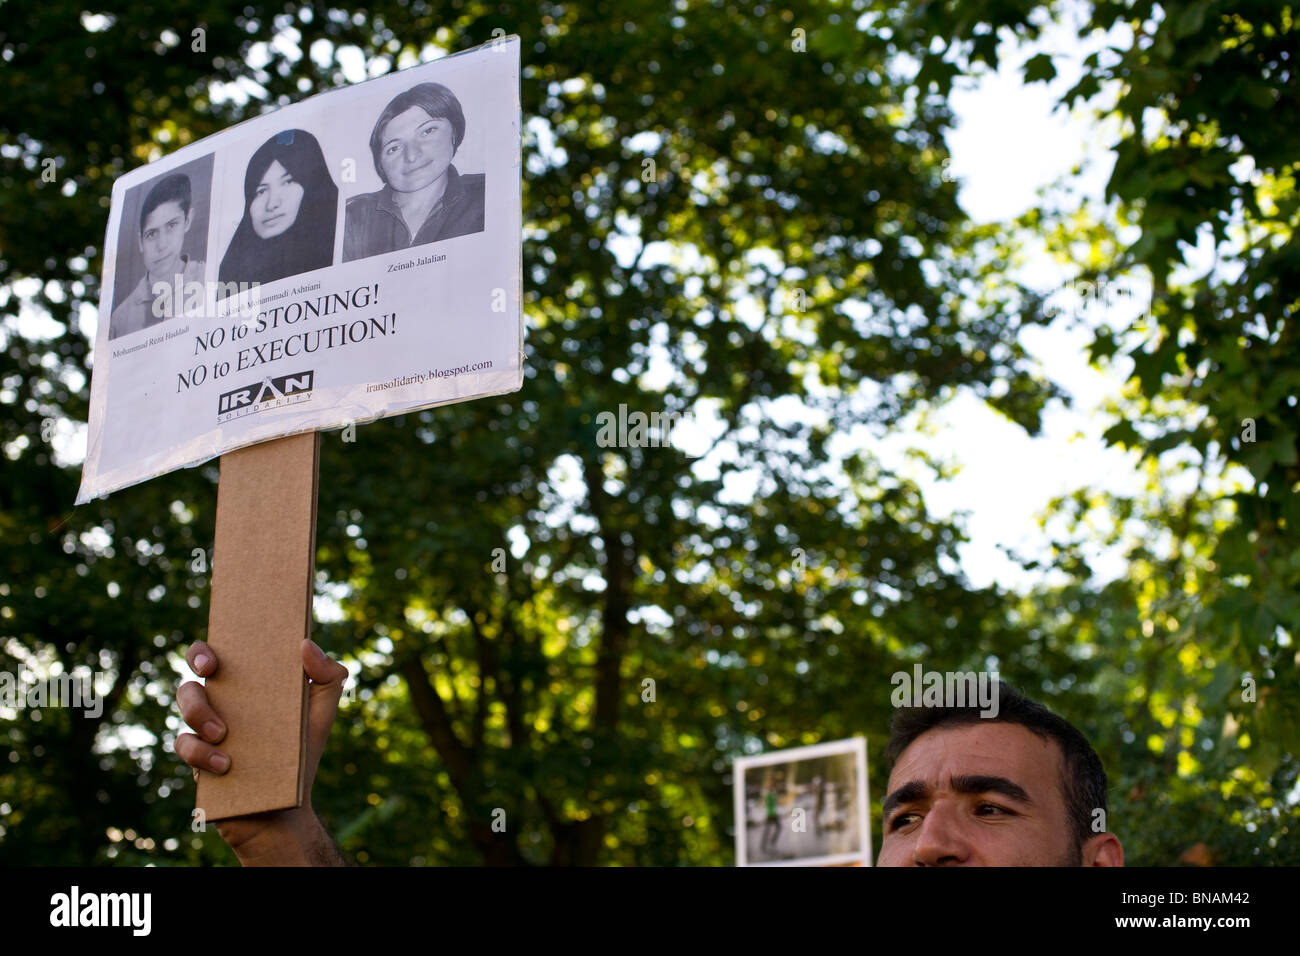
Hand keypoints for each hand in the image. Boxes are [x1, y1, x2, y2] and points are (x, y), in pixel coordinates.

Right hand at [175, 638, 349, 864]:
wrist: (285, 807)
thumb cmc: (302, 753)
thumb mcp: (322, 712)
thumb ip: (329, 675)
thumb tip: (306, 644)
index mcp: (249, 685)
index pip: (224, 654)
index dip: (213, 644)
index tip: (218, 650)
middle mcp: (224, 702)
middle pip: (198, 667)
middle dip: (196, 662)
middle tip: (210, 671)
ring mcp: (205, 729)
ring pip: (186, 702)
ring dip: (200, 712)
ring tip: (223, 733)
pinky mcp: (196, 758)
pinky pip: (185, 745)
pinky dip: (201, 753)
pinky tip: (225, 764)